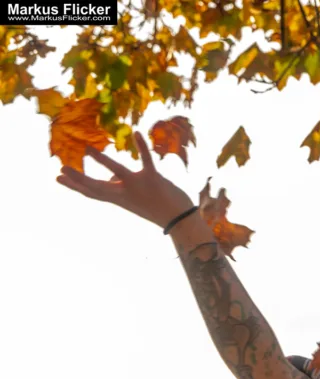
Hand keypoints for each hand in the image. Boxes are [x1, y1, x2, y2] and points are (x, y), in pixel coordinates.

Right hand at [56, 131, 195, 229]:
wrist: (179, 220)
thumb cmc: (156, 208)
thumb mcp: (134, 201)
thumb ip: (120, 189)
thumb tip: (110, 178)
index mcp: (119, 199)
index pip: (92, 193)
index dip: (75, 186)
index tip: (58, 177)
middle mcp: (126, 193)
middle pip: (98, 187)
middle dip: (78, 179)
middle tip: (60, 169)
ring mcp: (139, 185)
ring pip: (118, 171)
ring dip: (104, 161)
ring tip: (88, 149)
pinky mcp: (154, 179)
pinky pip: (146, 161)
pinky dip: (142, 147)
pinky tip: (137, 133)